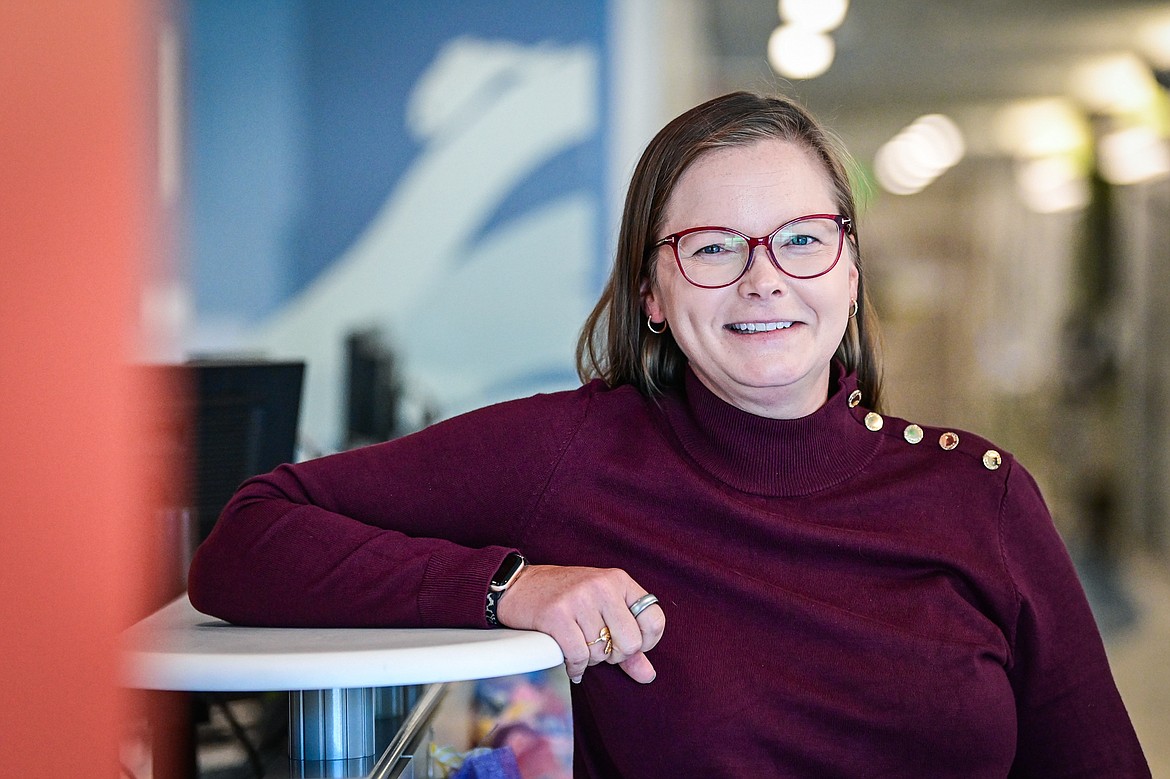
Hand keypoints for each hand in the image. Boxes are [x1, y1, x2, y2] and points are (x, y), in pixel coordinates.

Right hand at [495, 564, 665, 684]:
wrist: (520, 586)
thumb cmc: (566, 600)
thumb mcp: (603, 610)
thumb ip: (629, 643)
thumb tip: (648, 676)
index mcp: (619, 580)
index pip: (654, 620)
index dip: (645, 643)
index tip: (626, 645)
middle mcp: (602, 586)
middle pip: (630, 643)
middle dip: (614, 655)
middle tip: (598, 649)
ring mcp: (579, 598)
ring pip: (601, 652)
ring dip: (590, 659)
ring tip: (579, 647)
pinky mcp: (556, 614)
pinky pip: (579, 656)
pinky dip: (575, 667)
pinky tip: (571, 663)